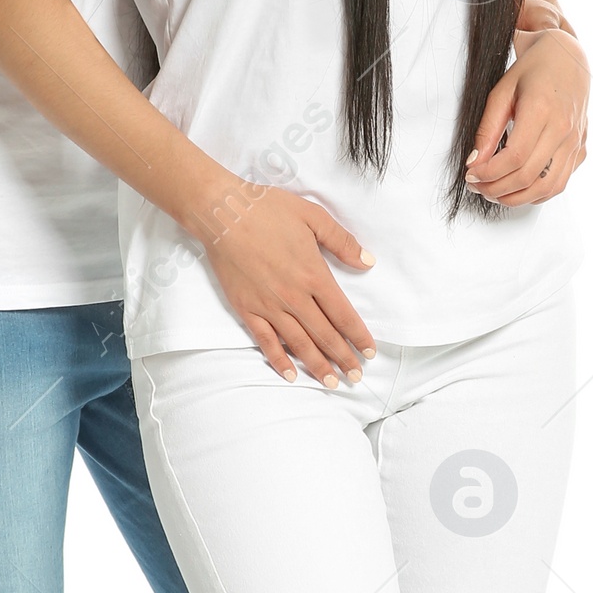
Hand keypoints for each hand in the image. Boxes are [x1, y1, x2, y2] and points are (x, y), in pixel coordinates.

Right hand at [184, 176, 376, 385]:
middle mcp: (294, 297)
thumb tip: (367, 261)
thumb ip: (342, 241)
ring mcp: (269, 306)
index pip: (343, 315)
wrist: (223, 214)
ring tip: (333, 383)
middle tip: (356, 376)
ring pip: (299, 344)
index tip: (369, 352)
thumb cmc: (268, 210)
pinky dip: (279, 360)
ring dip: (318, 365)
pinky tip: (290, 374)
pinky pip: (266, 341)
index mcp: (314, 275)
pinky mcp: (247, 309)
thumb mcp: (314, 216)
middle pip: (325, 336)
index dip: (358, 336)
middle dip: (343, 358)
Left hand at [466, 28, 589, 205]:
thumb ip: (488, 128)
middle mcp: (564, 129)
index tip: (470, 174)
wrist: (567, 58)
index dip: (489, 173)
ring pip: (547, 187)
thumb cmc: (533, 70)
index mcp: (542, 110)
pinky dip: (536, 194)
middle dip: (496, 188)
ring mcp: (575, 141)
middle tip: (476, 185)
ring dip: (516, 198)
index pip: (514, 157)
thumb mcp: (502, 92)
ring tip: (493, 191)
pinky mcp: (581, 149)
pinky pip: (560, 183)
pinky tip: (517, 188)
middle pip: (529, 176)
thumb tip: (474, 161)